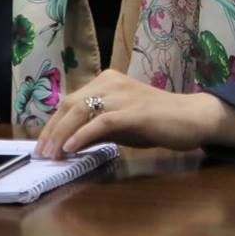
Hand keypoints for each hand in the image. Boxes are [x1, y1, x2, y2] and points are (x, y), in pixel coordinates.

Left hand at [33, 69, 234, 158]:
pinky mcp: (134, 111)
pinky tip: (71, 149)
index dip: (53, 124)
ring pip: (81, 110)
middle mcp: (112, 83)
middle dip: (52, 130)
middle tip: (42, 153)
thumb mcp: (121, 124)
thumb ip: (97, 128)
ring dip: (62, 134)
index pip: (70, 101)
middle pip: (70, 104)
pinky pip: (101, 121)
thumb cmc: (158, 121)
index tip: (42, 145)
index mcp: (107, 81)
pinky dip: (82, 135)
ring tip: (52, 154)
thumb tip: (69, 143)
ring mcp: (123, 96)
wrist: (192, 118)